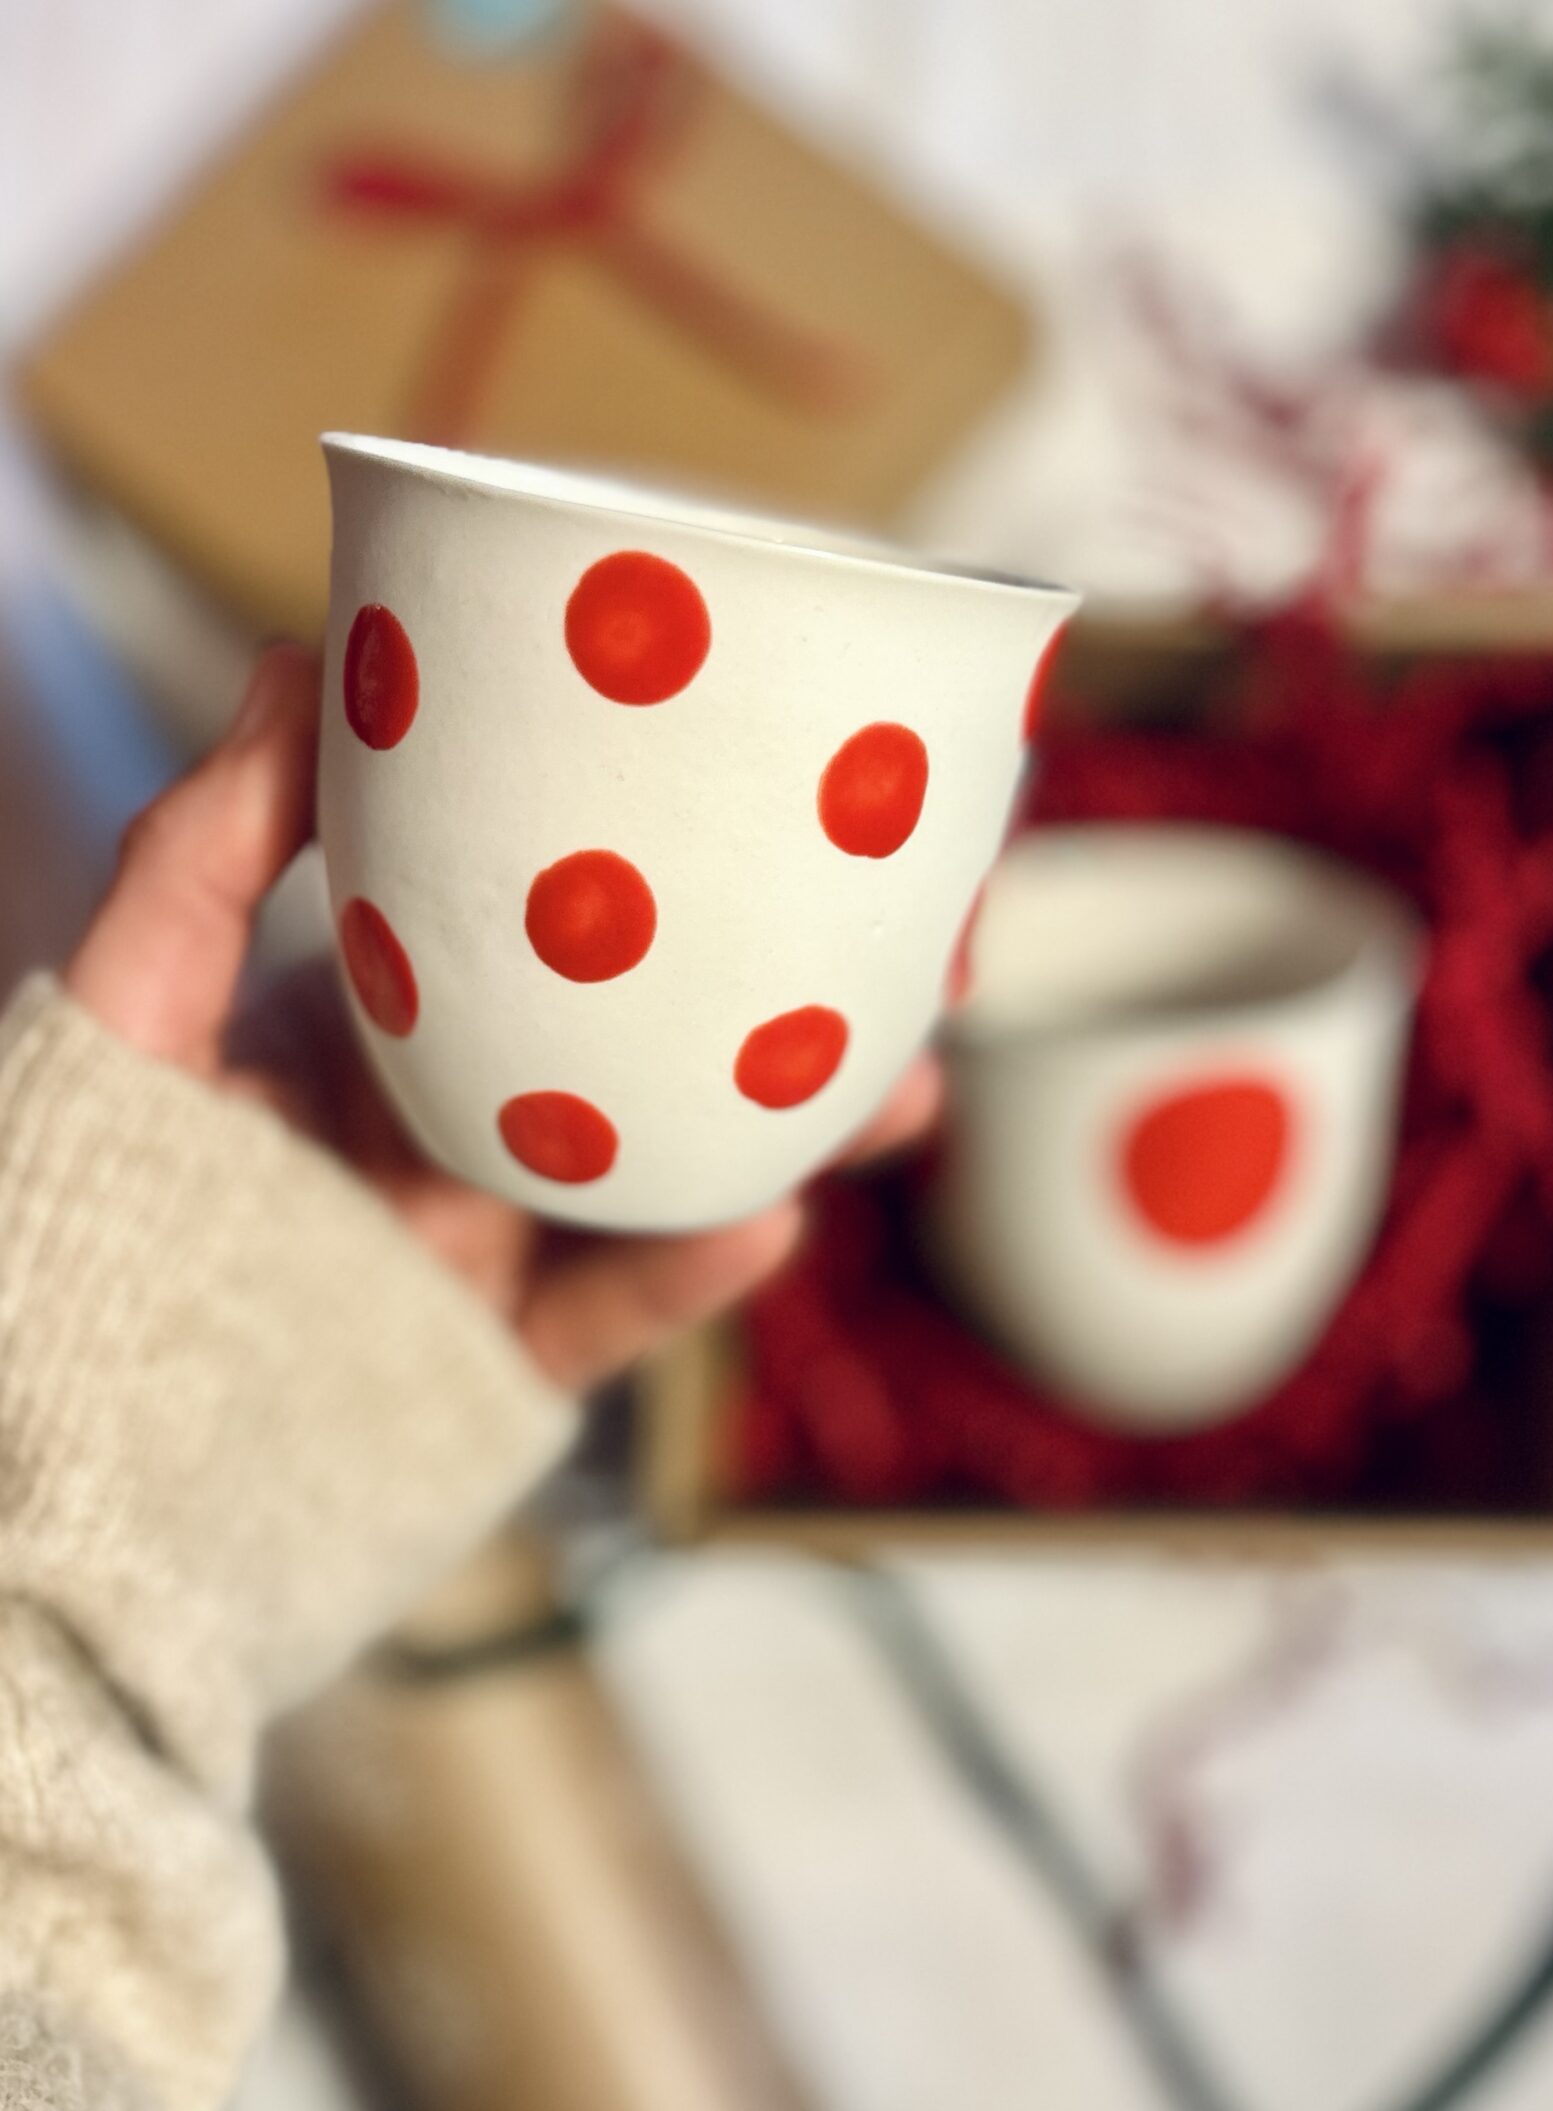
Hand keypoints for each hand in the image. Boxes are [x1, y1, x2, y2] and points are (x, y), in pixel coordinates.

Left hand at [63, 645, 938, 1393]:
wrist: (56, 1451)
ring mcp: (482, 1256)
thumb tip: (305, 660)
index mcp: (391, 1031)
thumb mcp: (124, 999)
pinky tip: (763, 1219)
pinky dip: (682, 1279)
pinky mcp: (486, 1372)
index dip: (670, 873)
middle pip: (652, 1055)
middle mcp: (458, 1134)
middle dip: (783, 1004)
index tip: (767, 802)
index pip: (555, 933)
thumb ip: (203, 846)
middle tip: (909, 944)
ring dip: (787, 1139)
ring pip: (664, 1187)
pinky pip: (601, 1323)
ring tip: (899, 1090)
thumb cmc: (68, 1206)